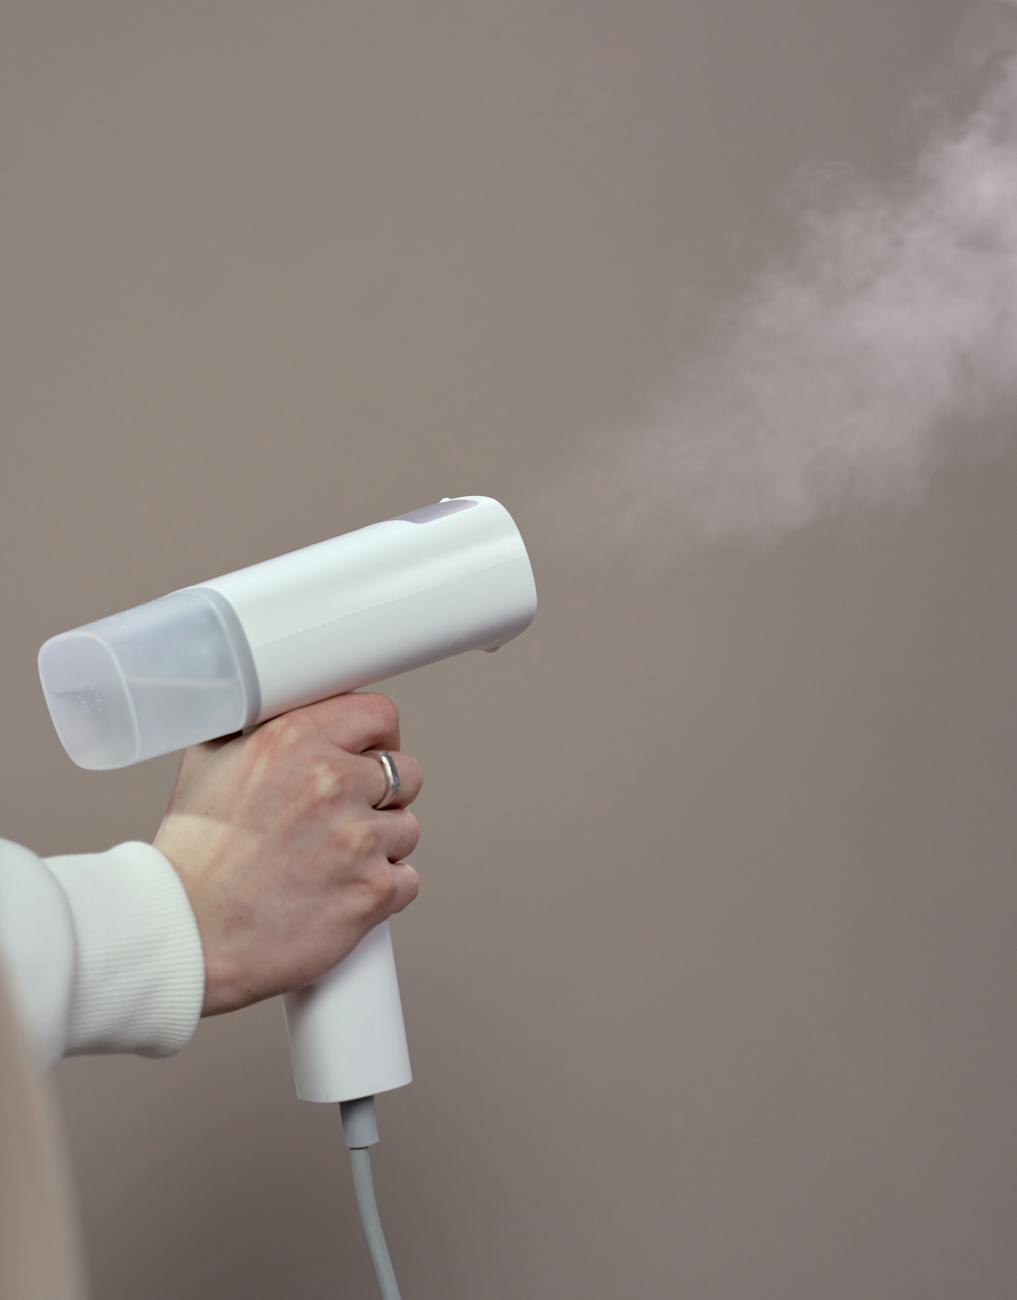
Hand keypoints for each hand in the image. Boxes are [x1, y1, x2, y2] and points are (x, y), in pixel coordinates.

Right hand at [153, 693, 421, 1015]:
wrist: (185, 933)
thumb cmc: (192, 856)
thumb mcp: (209, 761)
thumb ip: (261, 728)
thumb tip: (288, 711)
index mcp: (294, 738)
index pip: (378, 714)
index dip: (377, 739)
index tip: (368, 756)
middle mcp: (331, 781)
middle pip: (406, 773)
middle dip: (382, 796)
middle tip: (345, 819)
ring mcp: (357, 838)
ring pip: (407, 828)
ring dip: (381, 846)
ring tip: (332, 863)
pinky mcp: (373, 890)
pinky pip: (408, 879)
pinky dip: (383, 890)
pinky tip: (342, 893)